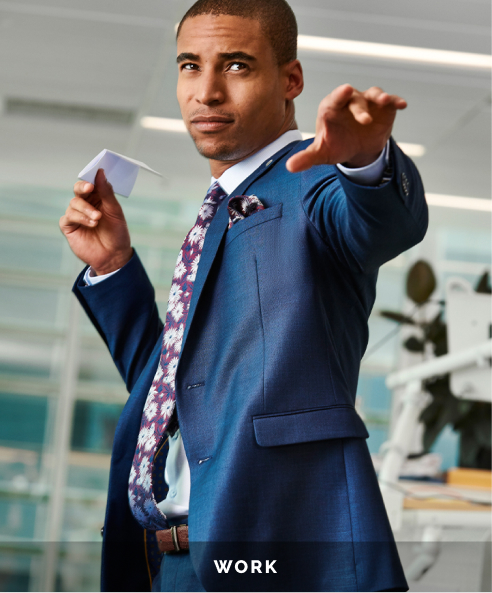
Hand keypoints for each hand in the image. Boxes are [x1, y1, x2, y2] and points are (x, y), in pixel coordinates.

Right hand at [59, 169, 132, 274]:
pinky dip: (79, 218)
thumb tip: (100, 173)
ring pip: (74, 203)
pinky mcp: (69, 227)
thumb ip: (107, 192)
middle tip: (90, 188)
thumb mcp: (115, 211)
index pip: (90, 182)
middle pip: (78, 189)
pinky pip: (68, 217)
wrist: (114, 256)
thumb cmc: (117, 233)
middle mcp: (86, 205)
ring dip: (86, 209)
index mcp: (98, 198)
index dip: (90, 177)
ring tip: (97, 218)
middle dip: (83, 187)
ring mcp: (76, 215)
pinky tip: (91, 224)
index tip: (94, 174)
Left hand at [286, 84, 406, 172]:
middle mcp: (349, 101)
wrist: (357, 149)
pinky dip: (395, 101)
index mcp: (331, 108)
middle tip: (364, 121)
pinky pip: (390, 101)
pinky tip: (402, 105)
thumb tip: (289, 167)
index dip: (339, 95)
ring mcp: (367, 102)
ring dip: (379, 98)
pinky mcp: (383, 107)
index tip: (344, 91)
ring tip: (385, 103)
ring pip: (373, 94)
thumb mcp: (321, 154)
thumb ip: (306, 158)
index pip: (334, 99)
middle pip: (354, 98)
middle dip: (359, 107)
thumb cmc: (336, 145)